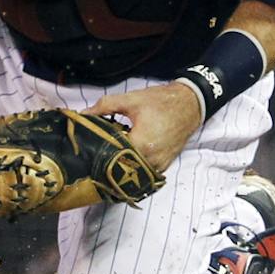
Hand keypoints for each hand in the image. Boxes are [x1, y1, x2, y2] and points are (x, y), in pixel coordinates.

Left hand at [85, 82, 204, 173]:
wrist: (190, 104)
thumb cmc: (162, 102)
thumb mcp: (131, 100)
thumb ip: (105, 106)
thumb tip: (84, 114)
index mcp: (140, 144)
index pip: (110, 156)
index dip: (97, 152)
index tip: (88, 148)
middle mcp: (150, 160)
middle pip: (120, 168)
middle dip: (108, 160)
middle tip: (97, 150)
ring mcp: (158, 166)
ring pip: (133, 173)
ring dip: (122, 165)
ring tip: (112, 153)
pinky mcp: (163, 166)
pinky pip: (144, 173)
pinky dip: (135, 167)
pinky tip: (127, 156)